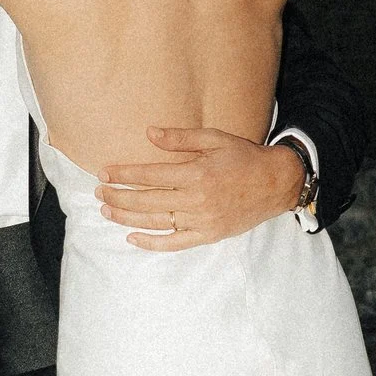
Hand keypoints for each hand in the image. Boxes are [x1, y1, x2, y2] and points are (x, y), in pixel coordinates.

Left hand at [100, 125, 309, 251]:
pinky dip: (152, 243)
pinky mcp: (209, 235)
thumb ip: (181, 138)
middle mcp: (197, 199)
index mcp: (197, 172)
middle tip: (98, 193)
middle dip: (118, 196)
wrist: (277, 183)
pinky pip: (175, 243)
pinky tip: (132, 237)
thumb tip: (149, 133)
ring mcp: (203, 220)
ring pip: (157, 222)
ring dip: (128, 217)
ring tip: (107, 211)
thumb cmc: (244, 157)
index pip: (150, 174)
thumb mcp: (215, 139)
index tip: (103, 173)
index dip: (124, 174)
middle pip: (148, 199)